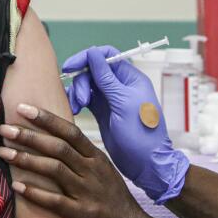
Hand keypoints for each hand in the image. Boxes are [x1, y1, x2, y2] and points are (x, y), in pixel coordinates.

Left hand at [0, 103, 158, 217]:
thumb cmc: (115, 203)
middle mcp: (92, 171)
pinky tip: (17, 187)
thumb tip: (54, 142)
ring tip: (3, 152)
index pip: (70, 131)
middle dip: (29, 135)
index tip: (23, 108)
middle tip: (4, 128)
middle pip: (58, 147)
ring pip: (54, 169)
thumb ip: (82, 158)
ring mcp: (88, 193)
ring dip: (26, 160)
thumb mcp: (103, 174)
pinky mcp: (84, 216)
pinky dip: (35, 193)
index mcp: (96, 159)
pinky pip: (55, 202)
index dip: (46, 118)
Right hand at [62, 46, 189, 202]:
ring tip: (77, 107)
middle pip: (93, 70)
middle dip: (82, 81)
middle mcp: (120, 86)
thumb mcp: (122, 103)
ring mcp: (110, 99)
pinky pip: (85, 99)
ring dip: (78, 92)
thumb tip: (93, 53)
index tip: (72, 66)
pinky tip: (75, 110)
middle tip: (80, 99)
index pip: (107, 56)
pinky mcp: (102, 112)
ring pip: (87, 84)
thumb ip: (106, 78)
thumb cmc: (142, 134)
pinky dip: (77, 101)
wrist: (146, 163)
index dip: (88, 57)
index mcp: (131, 79)